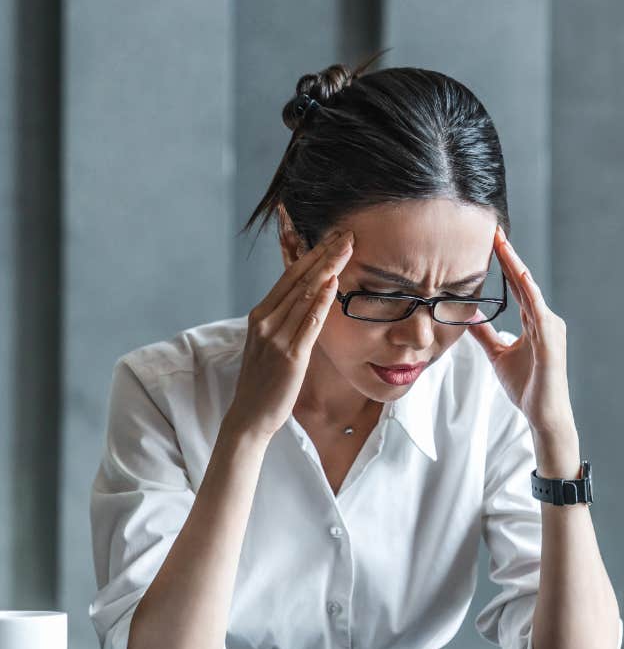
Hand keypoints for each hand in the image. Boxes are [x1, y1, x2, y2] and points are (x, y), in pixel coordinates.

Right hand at [226, 230, 353, 441]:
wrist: (250, 415)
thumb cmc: (265, 381)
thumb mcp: (271, 343)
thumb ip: (287, 320)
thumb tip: (310, 300)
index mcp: (260, 315)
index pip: (289, 276)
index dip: (312, 254)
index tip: (333, 237)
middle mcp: (265, 321)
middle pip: (298, 279)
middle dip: (324, 253)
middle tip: (347, 233)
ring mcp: (276, 337)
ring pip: (304, 295)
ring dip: (328, 269)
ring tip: (347, 248)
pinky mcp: (290, 356)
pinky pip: (309, 323)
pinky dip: (321, 302)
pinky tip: (333, 284)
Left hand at [467, 226, 577, 443]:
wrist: (544, 414)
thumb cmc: (528, 386)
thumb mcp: (498, 355)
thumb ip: (485, 335)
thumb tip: (469, 317)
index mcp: (534, 322)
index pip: (517, 287)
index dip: (504, 264)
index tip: (491, 242)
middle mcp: (545, 319)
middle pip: (523, 282)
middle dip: (508, 256)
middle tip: (494, 231)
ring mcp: (550, 328)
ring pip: (530, 290)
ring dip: (516, 266)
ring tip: (502, 245)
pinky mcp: (551, 340)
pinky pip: (538, 311)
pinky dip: (528, 292)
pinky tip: (519, 275)